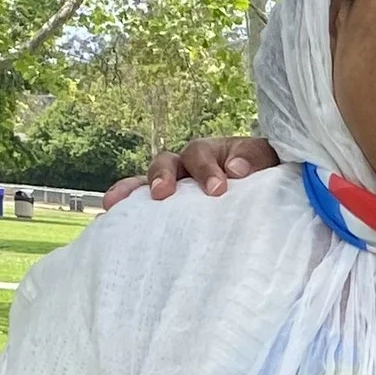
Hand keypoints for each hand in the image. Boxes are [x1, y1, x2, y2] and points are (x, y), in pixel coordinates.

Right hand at [103, 133, 281, 207]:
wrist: (269, 196)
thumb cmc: (266, 176)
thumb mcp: (267, 162)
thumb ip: (255, 160)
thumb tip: (235, 170)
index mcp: (212, 153)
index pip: (201, 154)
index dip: (206, 169)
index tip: (218, 189)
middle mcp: (187, 167)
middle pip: (167, 163)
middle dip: (163, 176)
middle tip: (164, 193)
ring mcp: (175, 188)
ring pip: (146, 182)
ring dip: (132, 190)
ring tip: (116, 204)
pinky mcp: (168, 211)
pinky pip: (140, 207)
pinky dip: (123, 210)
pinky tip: (106, 221)